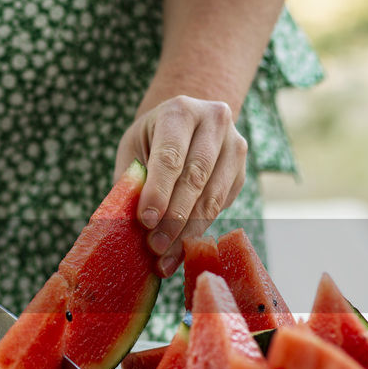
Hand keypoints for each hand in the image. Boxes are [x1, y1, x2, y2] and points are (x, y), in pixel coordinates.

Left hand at [114, 95, 247, 277]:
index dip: (158, 191)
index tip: (145, 221)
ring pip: (213, 196)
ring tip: (165, 257)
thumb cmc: (152, 139)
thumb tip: (125, 224)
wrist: (186, 124)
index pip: (170, 155)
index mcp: (180, 111)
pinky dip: (200, 230)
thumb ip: (132, 180)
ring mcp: (234, 145)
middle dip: (173, 218)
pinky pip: (222, 205)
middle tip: (154, 247)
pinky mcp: (242, 170)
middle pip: (195, 178)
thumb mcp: (134, 148)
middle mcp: (214, 122)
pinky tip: (181, 249)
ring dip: (188, 231)